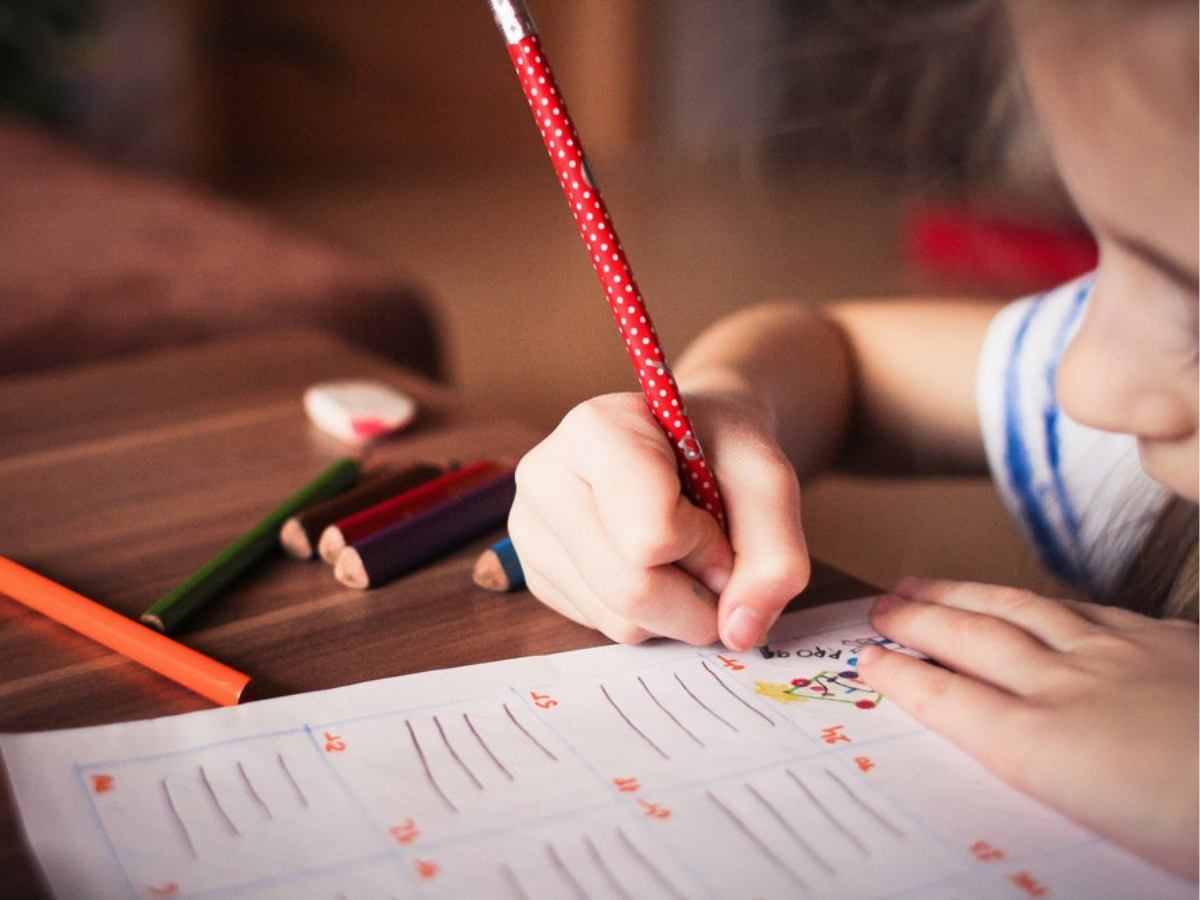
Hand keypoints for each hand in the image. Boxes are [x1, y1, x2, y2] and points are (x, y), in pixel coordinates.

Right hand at [508, 390, 809, 649]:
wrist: (689, 442)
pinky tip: (651, 566)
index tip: (717, 516)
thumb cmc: (722, 450)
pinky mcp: (536, 575)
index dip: (706, 545)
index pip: (651, 536)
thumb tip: (739, 632)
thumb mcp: (769, 482)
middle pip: (631, 589)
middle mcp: (545, 477)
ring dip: (676, 609)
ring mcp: (531, 530)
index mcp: (594, 430)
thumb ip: (775, 555)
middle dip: (697, 595)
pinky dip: (649, 616)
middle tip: (715, 557)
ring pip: (619, 620)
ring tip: (681, 554)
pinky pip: (604, 628)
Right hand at [858, 577, 1198, 879]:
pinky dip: (1043, 601)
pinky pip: (1086, 609)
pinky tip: (1034, 600)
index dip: (903, 676)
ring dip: (965, 595)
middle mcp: (1070, 690)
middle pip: (974, 641)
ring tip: (927, 583)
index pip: (951, 701)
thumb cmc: (1196, 827)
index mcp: (1047, 749)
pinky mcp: (1167, 642)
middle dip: (919, 620)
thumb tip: (1010, 762)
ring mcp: (1120, 656)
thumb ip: (1048, 784)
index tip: (867, 659)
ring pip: (1021, 611)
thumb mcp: (1107, 838)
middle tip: (881, 605)